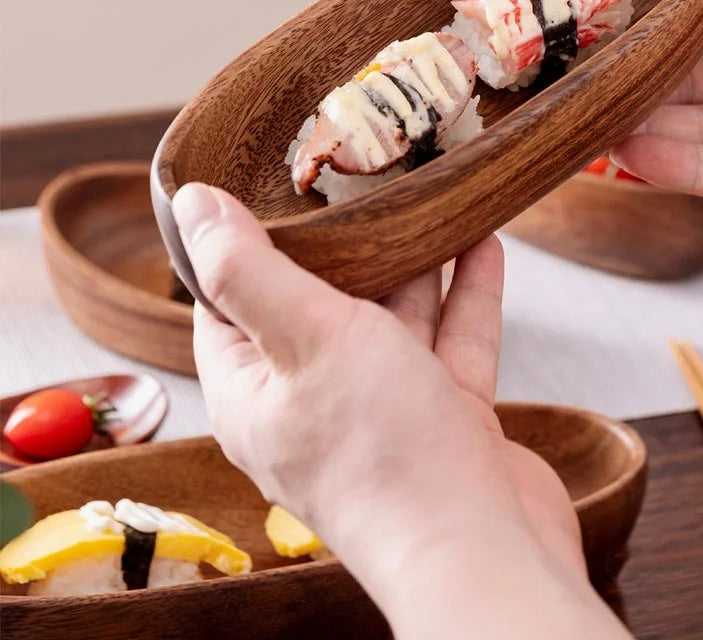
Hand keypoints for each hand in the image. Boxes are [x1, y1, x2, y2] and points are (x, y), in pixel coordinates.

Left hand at [173, 183, 628, 639]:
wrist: (481, 552)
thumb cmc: (382, 454)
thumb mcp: (306, 338)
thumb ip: (248, 271)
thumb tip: (194, 205)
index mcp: (256, 389)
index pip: (230, 301)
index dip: (244, 243)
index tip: (268, 187)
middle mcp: (315, 399)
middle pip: (321, 302)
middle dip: (344, 244)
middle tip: (360, 178)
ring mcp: (383, 409)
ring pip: (395, 318)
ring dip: (415, 263)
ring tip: (429, 200)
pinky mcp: (441, 415)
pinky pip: (450, 340)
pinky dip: (464, 295)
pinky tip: (480, 244)